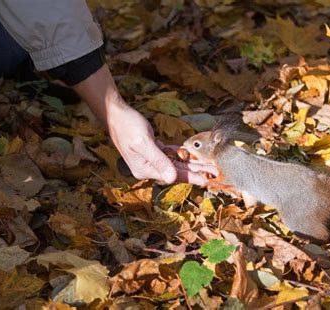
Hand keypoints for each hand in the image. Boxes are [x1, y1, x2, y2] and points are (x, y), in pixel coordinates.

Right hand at [72, 64, 215, 185]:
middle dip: (196, 172)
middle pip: (177, 171)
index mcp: (145, 169)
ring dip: (192, 164)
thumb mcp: (144, 144)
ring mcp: (150, 159)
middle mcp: (148, 167)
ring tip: (208, 166)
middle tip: (213, 173)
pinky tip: (192, 156)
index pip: (173, 175)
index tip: (206, 180)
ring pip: (176, 163)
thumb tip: (172, 178)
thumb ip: (159, 161)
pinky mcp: (153, 150)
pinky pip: (170, 154)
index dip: (191, 177)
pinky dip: (181, 154)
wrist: (115, 114)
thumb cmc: (127, 127)